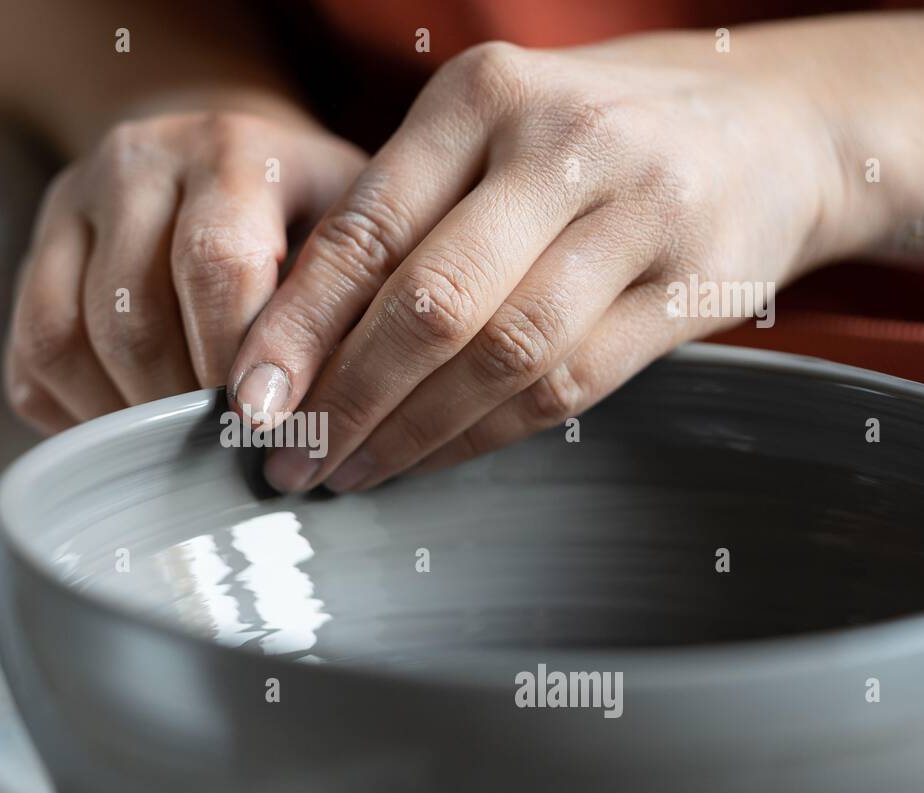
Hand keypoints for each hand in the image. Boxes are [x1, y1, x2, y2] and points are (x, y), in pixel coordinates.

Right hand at [6, 110, 364, 431]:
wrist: (223, 157)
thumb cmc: (308, 212)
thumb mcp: (352, 231)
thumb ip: (344, 304)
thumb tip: (328, 413)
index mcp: (228, 150)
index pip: (216, 263)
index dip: (235, 359)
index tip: (262, 429)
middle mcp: (135, 164)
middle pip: (131, 314)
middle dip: (177, 405)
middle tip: (224, 456)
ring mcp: (70, 207)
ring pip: (64, 338)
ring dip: (121, 416)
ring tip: (177, 452)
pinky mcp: (33, 256)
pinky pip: (30, 357)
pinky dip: (76, 414)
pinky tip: (132, 432)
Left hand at [228, 33, 848, 491]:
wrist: (770, 126)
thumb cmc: (586, 137)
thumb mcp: (488, 133)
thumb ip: (403, 215)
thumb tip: (288, 343)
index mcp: (484, 95)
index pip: (367, 227)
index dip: (298, 327)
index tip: (248, 402)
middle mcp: (561, 144)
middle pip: (429, 302)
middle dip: (345, 398)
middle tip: (289, 459)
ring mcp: (639, 214)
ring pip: (499, 356)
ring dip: (410, 432)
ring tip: (347, 471)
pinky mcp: (690, 290)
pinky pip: (565, 389)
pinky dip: (482, 437)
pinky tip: (429, 460)